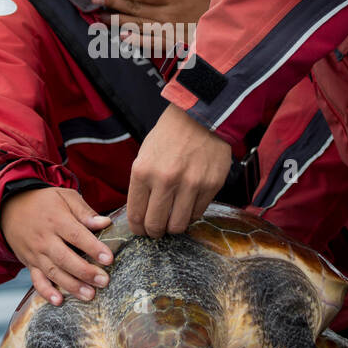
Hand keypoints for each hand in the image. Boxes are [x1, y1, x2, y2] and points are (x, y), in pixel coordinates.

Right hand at [0, 187, 113, 305]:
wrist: (11, 207)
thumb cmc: (44, 202)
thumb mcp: (65, 197)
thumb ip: (84, 212)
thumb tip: (105, 223)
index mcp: (56, 220)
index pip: (76, 235)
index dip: (93, 248)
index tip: (109, 258)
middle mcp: (44, 239)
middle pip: (65, 258)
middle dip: (85, 272)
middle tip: (104, 281)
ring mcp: (35, 253)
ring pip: (53, 272)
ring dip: (71, 286)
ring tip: (90, 295)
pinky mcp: (29, 263)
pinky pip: (36, 280)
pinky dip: (46, 292)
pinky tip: (58, 301)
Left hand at [90, 0, 215, 42]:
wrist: (228, 29)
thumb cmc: (215, 2)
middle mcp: (169, 16)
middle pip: (136, 10)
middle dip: (113, 4)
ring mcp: (170, 32)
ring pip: (138, 27)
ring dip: (118, 22)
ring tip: (100, 17)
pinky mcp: (172, 44)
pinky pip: (151, 44)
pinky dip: (136, 42)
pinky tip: (122, 38)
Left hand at [127, 103, 232, 237]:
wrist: (200, 115)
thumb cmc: (170, 135)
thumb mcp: (145, 154)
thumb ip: (142, 183)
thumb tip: (142, 212)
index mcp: (143, 171)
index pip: (136, 215)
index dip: (138, 229)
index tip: (141, 230)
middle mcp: (165, 180)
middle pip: (156, 225)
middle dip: (154, 232)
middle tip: (157, 230)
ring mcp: (190, 184)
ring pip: (178, 225)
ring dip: (173, 227)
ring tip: (173, 221)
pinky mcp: (211, 185)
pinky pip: (198, 213)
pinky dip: (191, 214)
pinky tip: (188, 206)